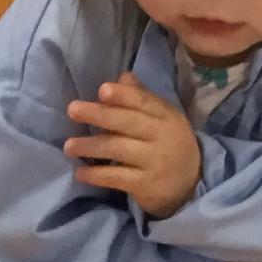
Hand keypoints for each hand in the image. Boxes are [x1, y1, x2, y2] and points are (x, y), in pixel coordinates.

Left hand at [64, 72, 201, 218]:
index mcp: (166, 115)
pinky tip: (80, 173)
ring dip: (90, 146)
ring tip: (68, 145)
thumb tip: (122, 76)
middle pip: (127, 122)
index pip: (144, 101)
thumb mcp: (162, 119)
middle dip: (99, 114)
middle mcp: (162, 136)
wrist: (193, 183)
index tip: (102, 90)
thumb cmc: (170, 145)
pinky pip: (116, 177)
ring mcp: (154, 161)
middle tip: (72, 110)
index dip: (123, 95)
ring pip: (118, 148)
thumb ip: (141, 99)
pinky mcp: (146, 184)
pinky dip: (96, 175)